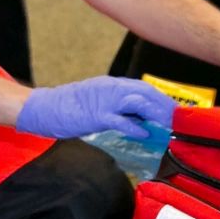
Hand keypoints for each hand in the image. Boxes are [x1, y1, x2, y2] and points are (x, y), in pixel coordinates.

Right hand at [16, 76, 177, 141]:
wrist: (41, 108)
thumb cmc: (66, 108)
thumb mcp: (95, 103)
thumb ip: (116, 108)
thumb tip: (137, 121)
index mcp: (110, 85)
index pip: (142, 88)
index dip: (160, 99)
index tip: (173, 111)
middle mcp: (110, 88)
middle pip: (145, 93)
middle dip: (163, 105)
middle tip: (177, 119)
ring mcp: (103, 101)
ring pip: (137, 103)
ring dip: (155, 114)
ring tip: (167, 126)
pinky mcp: (95, 115)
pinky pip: (120, 120)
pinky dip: (134, 126)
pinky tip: (144, 133)